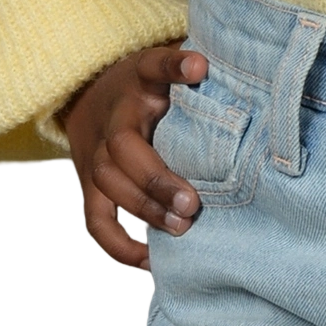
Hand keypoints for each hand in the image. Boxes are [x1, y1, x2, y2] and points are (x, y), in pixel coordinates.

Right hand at [61, 42, 207, 274]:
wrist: (89, 96)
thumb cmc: (148, 87)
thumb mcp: (170, 69)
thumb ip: (197, 71)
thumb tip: (236, 71)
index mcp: (139, 80)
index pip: (154, 65)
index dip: (174, 66)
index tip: (199, 67)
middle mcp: (112, 117)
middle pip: (121, 145)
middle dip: (155, 178)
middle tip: (192, 204)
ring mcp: (95, 152)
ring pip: (106, 183)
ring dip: (143, 209)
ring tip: (181, 228)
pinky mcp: (89, 184)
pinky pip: (95, 219)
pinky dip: (119, 243)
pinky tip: (151, 260)